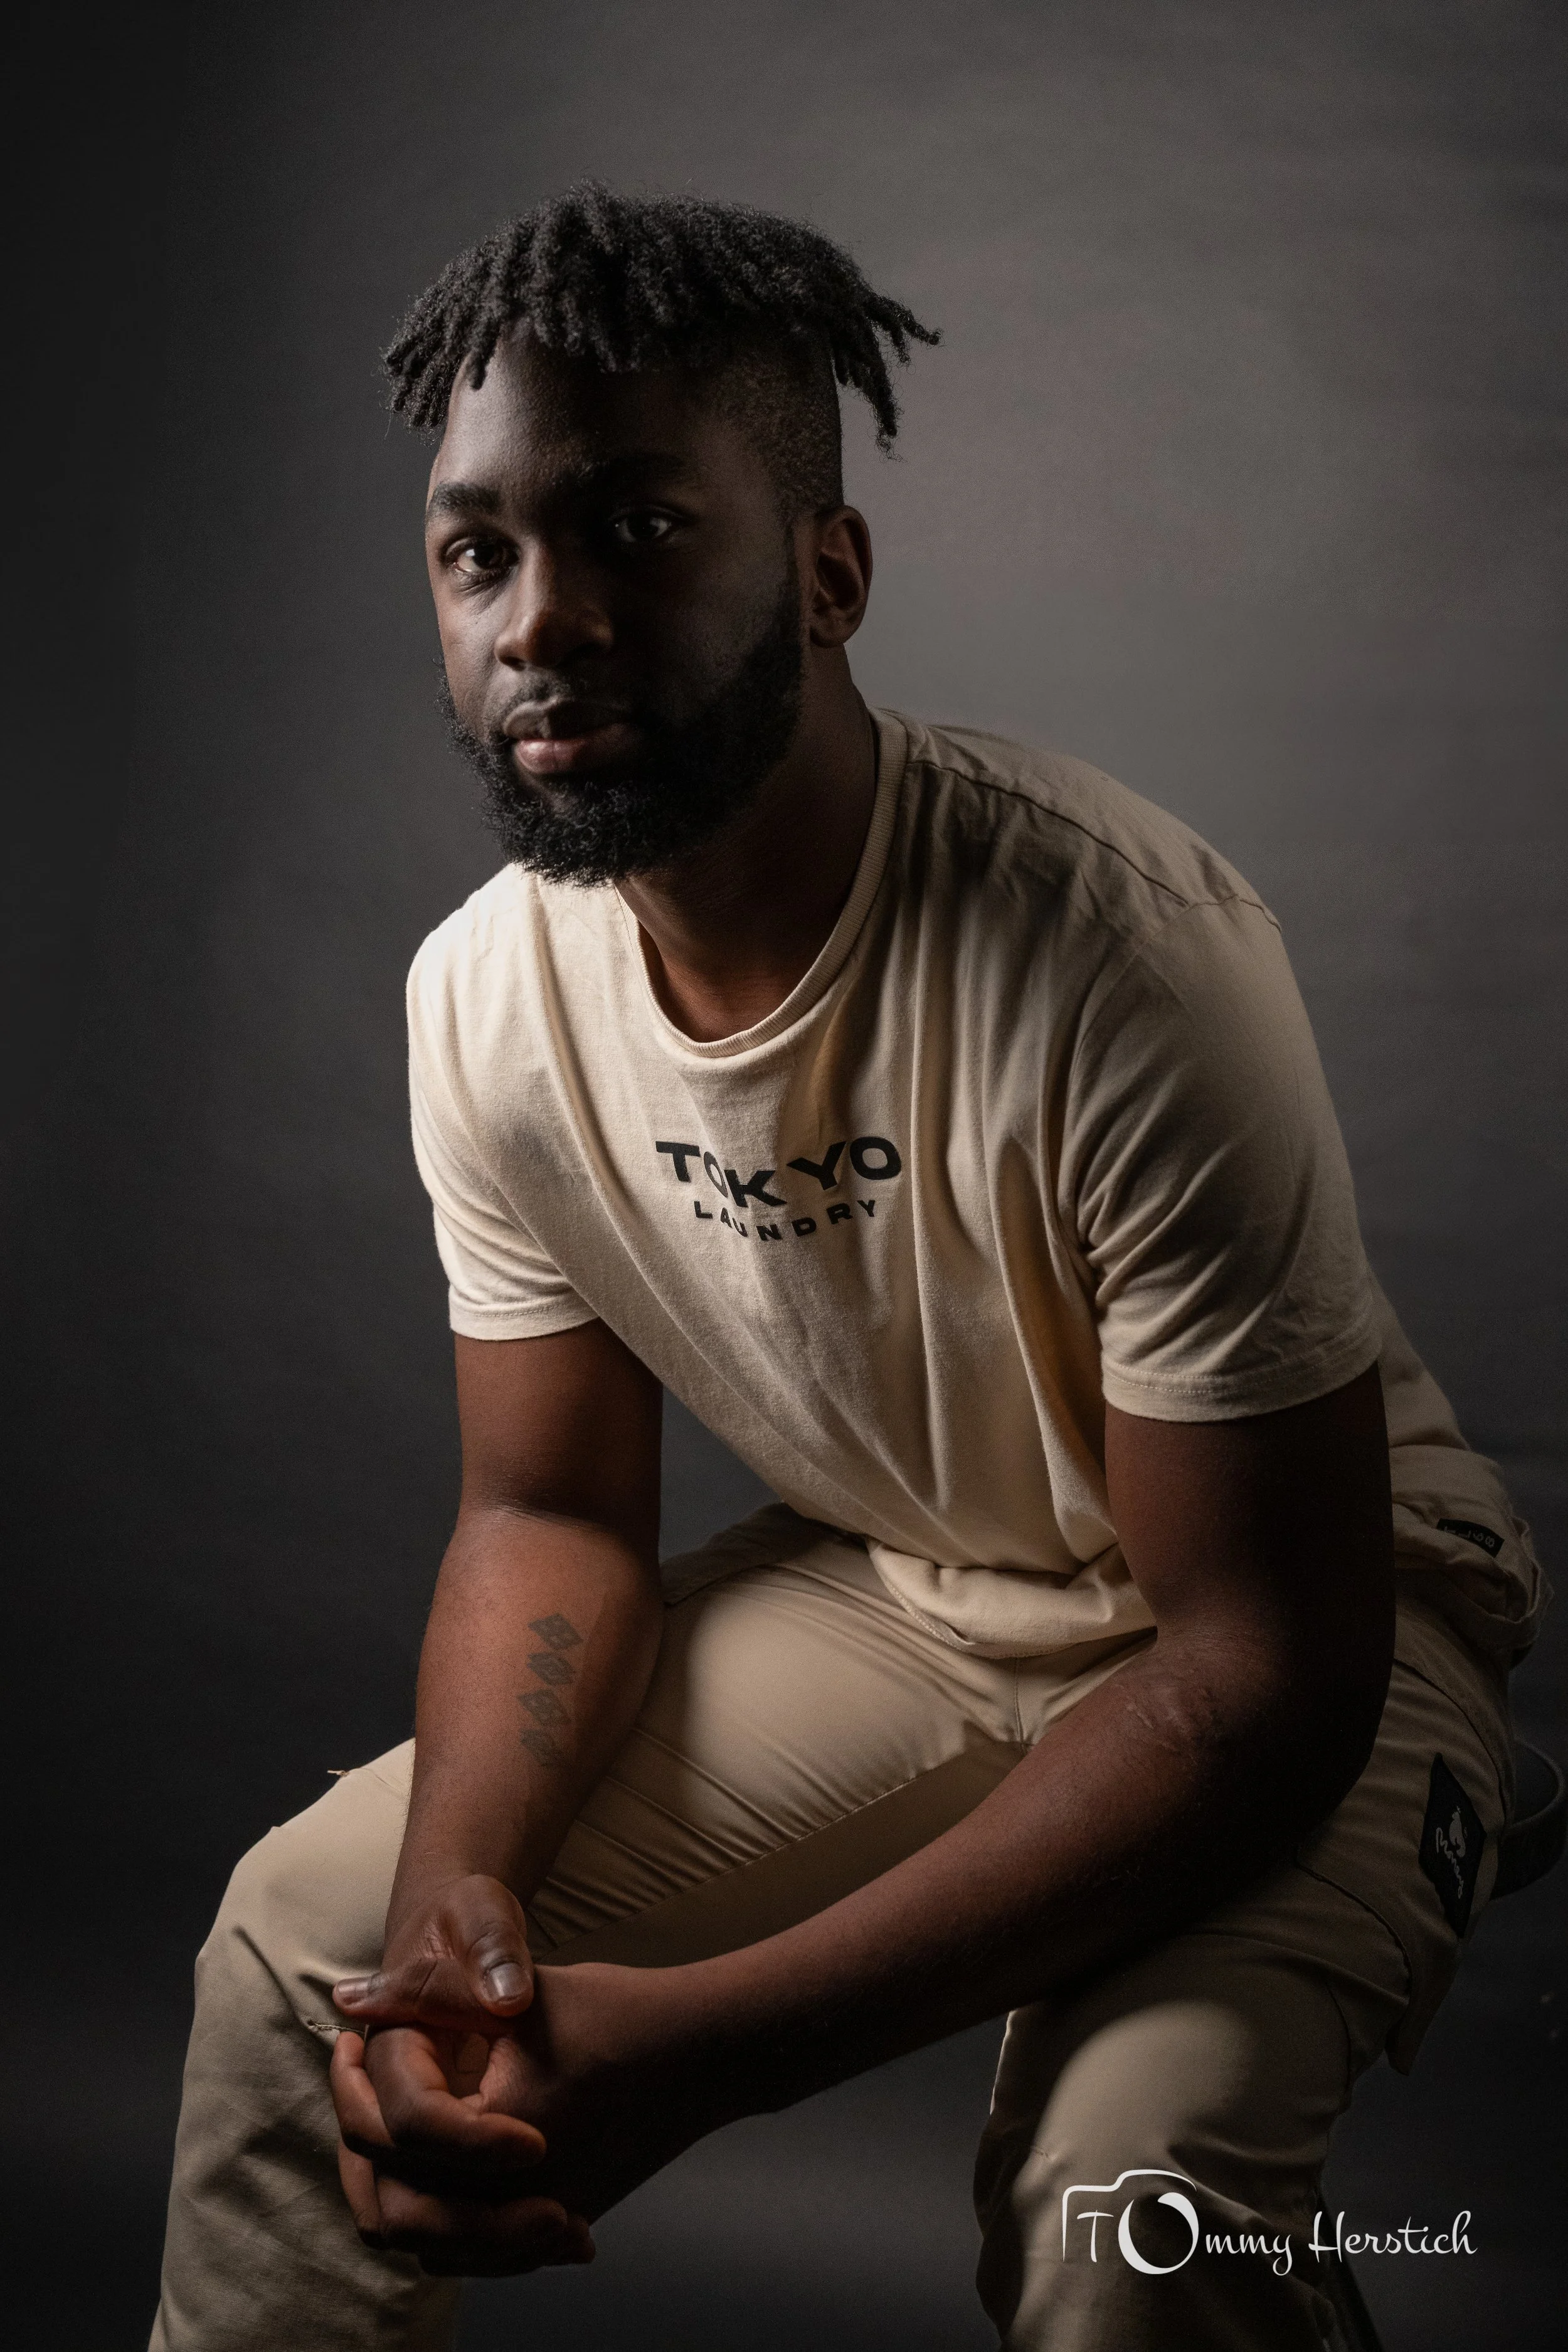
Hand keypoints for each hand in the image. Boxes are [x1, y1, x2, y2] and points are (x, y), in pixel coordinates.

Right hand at [331, 1874, 593, 2273]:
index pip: (412, 2121)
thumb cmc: (469, 1921)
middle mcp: (382, 2105)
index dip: (472, 2141)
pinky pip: (447, 2227)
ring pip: (419, 2227)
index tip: (539, 2142)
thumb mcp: (483, 1920)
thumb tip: (507, 1998)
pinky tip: (574, 2229)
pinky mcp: (434, 2158)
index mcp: (388, 2050)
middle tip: (562, 2216)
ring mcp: (403, 2139)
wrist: (462, 1933)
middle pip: (399, 2202)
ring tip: (573, 2230)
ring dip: (490, 2246)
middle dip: (479, 2225)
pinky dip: (499, 2241)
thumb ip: (493, 1956)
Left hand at [331, 1961, 720, 2273]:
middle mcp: (514, 2200)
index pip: (388, 2139)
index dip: (352, 2089)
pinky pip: (482, 2251)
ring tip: (386, 2134)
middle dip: (364, 2157)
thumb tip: (352, 2001)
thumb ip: (436, 2007)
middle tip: (356, 2098)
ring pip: (435, 2246)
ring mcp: (540, 2221)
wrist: (704, 2050)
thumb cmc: (619, 2015)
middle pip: (397, 2213)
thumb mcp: (519, 1999)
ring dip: (401, 2196)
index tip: (348, 2047)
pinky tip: (442, 2175)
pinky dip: (451, 2223)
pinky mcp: (561, 2225)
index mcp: (493, 2140)